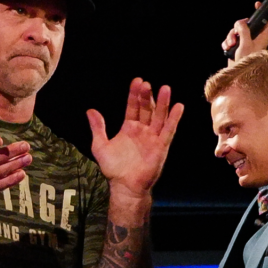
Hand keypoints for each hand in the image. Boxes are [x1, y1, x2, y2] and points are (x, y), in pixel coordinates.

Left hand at [86, 78, 183, 206]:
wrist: (124, 186)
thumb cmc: (113, 168)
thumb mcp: (100, 145)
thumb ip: (97, 128)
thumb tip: (90, 110)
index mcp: (129, 128)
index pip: (133, 107)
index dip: (135, 94)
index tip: (137, 81)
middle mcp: (143, 130)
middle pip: (147, 109)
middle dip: (147, 96)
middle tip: (147, 84)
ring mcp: (153, 138)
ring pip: (159, 117)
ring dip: (162, 103)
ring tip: (165, 88)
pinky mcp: (161, 146)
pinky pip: (168, 131)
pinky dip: (173, 119)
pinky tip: (178, 107)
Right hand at [222, 1, 267, 65]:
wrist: (239, 76)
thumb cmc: (247, 61)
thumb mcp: (246, 44)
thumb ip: (244, 30)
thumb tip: (240, 22)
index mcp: (262, 37)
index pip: (264, 21)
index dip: (261, 11)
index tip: (257, 4)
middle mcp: (254, 39)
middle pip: (245, 25)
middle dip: (237, 29)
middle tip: (235, 35)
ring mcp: (245, 43)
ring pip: (236, 32)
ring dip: (230, 37)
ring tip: (230, 45)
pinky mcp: (237, 48)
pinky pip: (231, 40)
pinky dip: (227, 42)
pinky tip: (227, 48)